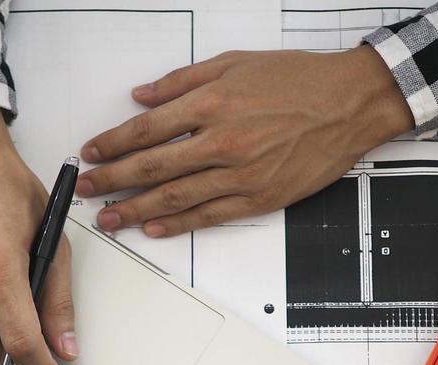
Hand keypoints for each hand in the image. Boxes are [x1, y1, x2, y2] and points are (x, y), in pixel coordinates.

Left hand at [77, 46, 410, 236]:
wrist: (349, 103)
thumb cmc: (298, 80)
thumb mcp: (235, 63)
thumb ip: (183, 81)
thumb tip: (142, 96)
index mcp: (212, 103)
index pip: (147, 129)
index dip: (113, 144)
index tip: (92, 154)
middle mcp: (222, 141)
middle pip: (153, 167)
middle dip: (113, 181)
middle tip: (88, 190)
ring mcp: (240, 174)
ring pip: (175, 197)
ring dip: (136, 210)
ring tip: (110, 218)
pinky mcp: (259, 198)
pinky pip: (209, 216)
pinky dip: (178, 224)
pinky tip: (154, 228)